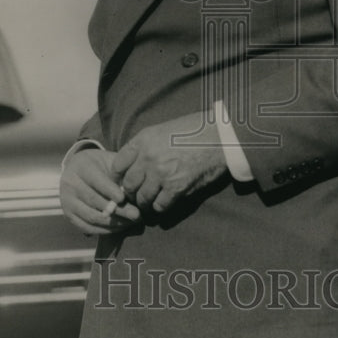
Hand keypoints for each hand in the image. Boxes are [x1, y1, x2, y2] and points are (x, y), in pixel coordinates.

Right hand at [60, 143, 140, 234]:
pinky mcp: (69, 216)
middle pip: (95, 201)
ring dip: (114, 222)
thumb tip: (134, 190)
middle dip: (118, 210)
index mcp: (81, 166)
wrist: (80, 171)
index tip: (123, 198)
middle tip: (136, 215)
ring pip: (92, 216)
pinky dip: (105, 230)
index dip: (110, 190)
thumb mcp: (110, 161)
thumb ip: (121, 173)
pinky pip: (88, 228)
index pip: (95, 180)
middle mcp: (70, 184)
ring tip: (131, 222)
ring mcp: (67, 201)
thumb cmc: (101, 166)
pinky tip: (120, 227)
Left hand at [112, 112, 227, 213]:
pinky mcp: (177, 187)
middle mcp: (148, 157)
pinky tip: (164, 202)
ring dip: (145, 203)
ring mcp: (162, 173)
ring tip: (149, 202)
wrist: (220, 137)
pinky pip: (159, 206)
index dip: (118, 177)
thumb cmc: (194, 130)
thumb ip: (145, 146)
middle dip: (131, 193)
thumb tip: (133, 165)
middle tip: (137, 195)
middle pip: (128, 185)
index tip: (122, 182)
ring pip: (142, 199)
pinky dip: (160, 207)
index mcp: (143, 140)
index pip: (118, 165)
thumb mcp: (163, 130)